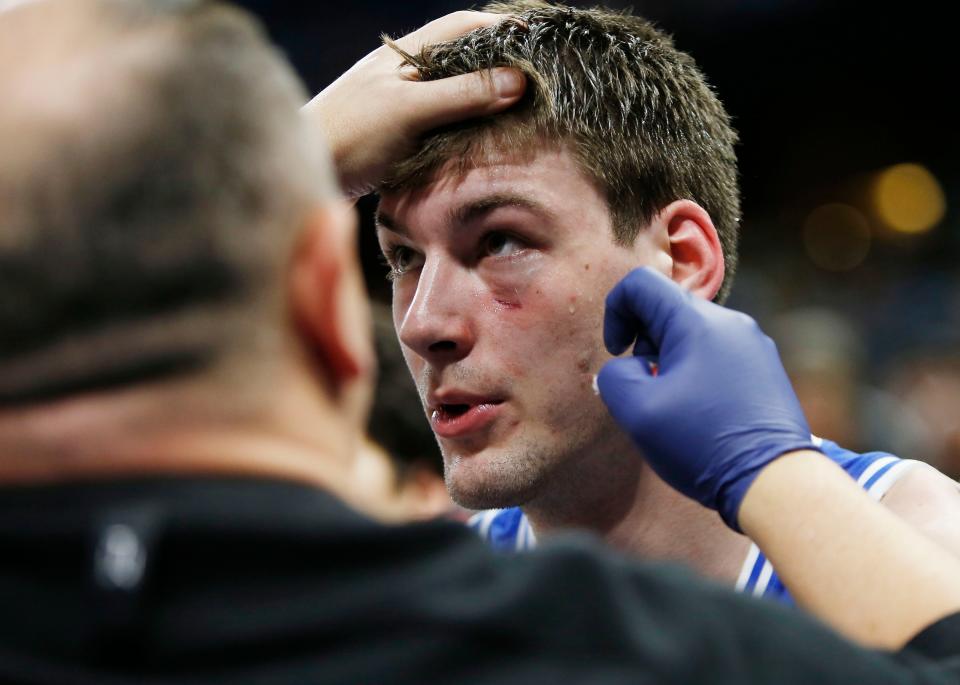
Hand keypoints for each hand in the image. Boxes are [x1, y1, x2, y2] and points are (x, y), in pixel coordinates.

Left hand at [302, 11, 525, 197]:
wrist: (300, 172)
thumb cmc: (348, 135)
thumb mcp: (408, 112)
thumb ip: (460, 95)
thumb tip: (517, 81)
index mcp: (405, 54)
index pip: (464, 26)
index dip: (503, 28)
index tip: (539, 41)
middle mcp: (402, 72)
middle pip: (462, 57)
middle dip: (499, 63)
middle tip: (540, 78)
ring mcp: (397, 102)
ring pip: (451, 91)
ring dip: (483, 96)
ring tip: (521, 109)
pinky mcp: (393, 133)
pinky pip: (439, 120)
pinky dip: (464, 124)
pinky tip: (480, 140)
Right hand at [596, 268, 817, 529]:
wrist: (774, 481)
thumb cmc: (702, 443)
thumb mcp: (636, 411)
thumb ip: (615, 376)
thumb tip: (627, 368)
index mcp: (697, 321)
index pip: (640, 284)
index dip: (615, 312)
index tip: (618, 353)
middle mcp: (731, 322)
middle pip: (668, 309)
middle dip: (644, 344)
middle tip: (647, 389)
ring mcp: (754, 345)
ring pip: (693, 334)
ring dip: (670, 362)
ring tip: (675, 407)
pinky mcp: (766, 369)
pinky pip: (718, 355)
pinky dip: (696, 374)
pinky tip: (700, 415)